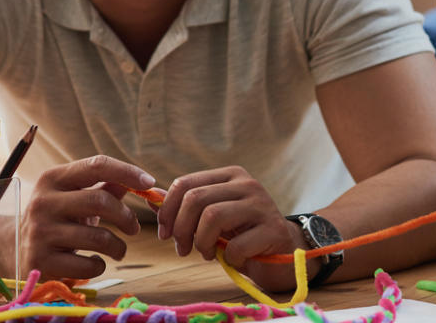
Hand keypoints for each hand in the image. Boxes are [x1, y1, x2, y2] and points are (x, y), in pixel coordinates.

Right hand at [20, 155, 154, 278]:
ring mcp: (39, 232)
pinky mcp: (40, 261)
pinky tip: (95, 262)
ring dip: (118, 246)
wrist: (13, 249)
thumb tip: (148, 184)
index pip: (96, 165)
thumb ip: (108, 186)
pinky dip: (100, 265)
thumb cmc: (58, 217)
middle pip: (100, 201)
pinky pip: (87, 265)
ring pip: (98, 237)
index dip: (127, 172)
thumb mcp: (76, 196)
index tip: (150, 182)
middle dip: (126, 216)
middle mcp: (42, 202)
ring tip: (118, 249)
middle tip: (134, 228)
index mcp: (53, 178)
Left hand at [155, 165, 305, 289]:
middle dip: (180, 229)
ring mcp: (262, 204)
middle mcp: (248, 184)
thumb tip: (151, 196)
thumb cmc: (243, 233)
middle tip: (183, 249)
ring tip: (206, 253)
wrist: (284, 250)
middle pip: (196, 199)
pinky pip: (235, 245)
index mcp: (230, 175)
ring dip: (201, 243)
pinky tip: (233, 259)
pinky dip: (228, 258)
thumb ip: (186, 206)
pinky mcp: (274, 229)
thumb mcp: (212, 217)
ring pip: (212, 217)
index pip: (186, 183)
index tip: (164, 233)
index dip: (167, 210)